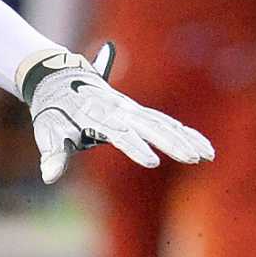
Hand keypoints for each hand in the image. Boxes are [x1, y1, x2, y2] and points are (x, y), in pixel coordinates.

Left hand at [22, 43, 214, 184]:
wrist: (58, 80)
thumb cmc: (53, 112)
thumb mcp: (48, 133)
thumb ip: (53, 154)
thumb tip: (48, 176)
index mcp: (98, 117)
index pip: (119, 135)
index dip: (135, 147)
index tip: (151, 162)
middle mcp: (119, 111)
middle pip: (151, 126)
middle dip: (172, 142)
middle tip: (193, 159)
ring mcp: (132, 110)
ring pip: (164, 123)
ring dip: (186, 138)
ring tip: (207, 155)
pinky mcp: (138, 113)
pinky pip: (167, 122)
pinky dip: (186, 133)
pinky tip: (205, 147)